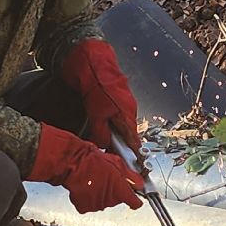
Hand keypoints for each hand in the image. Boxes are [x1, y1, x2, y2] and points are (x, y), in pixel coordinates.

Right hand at [30, 125, 143, 212]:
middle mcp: (110, 201)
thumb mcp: (117, 163)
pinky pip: (89, 204)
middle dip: (113, 191)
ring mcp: (96, 205)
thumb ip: (131, 176)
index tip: (134, 198)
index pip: (135, 203)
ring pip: (103, 202)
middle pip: (117, 200)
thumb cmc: (93, 161)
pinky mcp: (84, 207)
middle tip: (106, 178)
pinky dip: (88, 198)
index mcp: (120, 191)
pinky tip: (86, 187)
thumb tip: (139, 183)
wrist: (73, 163)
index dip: (135, 200)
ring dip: (100, 194)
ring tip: (94, 180)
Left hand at [62, 39, 140, 155]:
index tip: (134, 166)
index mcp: (127, 114)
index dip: (133, 154)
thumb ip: (101, 132)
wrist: (91, 59)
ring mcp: (123, 100)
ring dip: (113, 131)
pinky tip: (101, 121)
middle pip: (126, 132)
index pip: (134, 141)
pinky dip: (109, 120)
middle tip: (112, 155)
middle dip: (120, 144)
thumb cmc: (97, 83)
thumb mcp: (96, 114)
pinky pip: (115, 112)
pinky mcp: (115, 94)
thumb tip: (105, 145)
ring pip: (119, 122)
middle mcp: (129, 108)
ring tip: (103, 138)